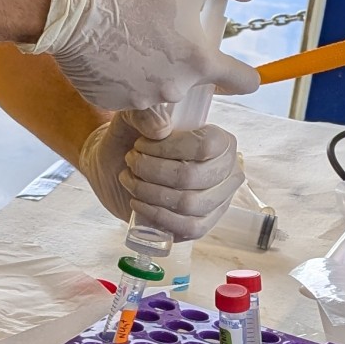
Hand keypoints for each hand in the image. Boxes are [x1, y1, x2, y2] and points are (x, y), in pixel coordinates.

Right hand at [24, 0, 261, 135]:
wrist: (68, 7)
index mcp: (199, 63)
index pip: (244, 82)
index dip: (245, 73)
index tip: (234, 67)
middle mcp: (173, 90)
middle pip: (191, 82)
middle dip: (181, 62)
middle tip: (159, 34)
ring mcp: (139, 100)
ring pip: (155, 88)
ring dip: (149, 71)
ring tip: (129, 40)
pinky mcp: (108, 101)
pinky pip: (124, 93)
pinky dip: (120, 76)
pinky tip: (108, 52)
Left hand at [77, 114, 244, 240]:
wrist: (116, 166)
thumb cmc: (131, 139)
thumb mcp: (130, 119)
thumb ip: (143, 115)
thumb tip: (161, 130)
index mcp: (220, 141)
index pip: (204, 146)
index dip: (166, 148)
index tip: (139, 144)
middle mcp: (227, 171)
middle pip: (193, 176)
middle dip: (151, 170)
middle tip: (131, 162)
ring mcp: (219, 201)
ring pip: (189, 203)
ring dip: (150, 192)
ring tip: (130, 180)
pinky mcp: (204, 224)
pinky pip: (190, 228)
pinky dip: (158, 216)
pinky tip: (138, 202)